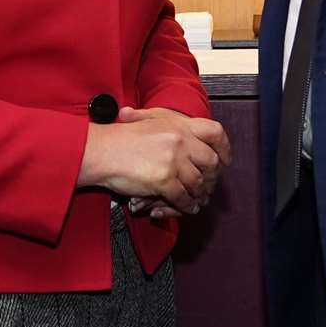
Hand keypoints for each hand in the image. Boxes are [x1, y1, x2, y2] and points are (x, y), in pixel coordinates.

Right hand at [76, 106, 229, 214]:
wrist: (101, 151)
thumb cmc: (119, 137)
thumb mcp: (147, 119)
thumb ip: (168, 123)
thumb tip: (182, 130)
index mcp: (178, 124)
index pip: (215, 132)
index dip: (224, 147)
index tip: (225, 160)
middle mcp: (180, 140)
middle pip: (211, 161)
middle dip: (211, 177)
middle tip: (208, 185)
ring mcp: (173, 160)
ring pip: (198, 183)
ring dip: (199, 194)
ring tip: (197, 200)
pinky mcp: (164, 180)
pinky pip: (183, 197)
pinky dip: (186, 205)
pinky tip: (186, 207)